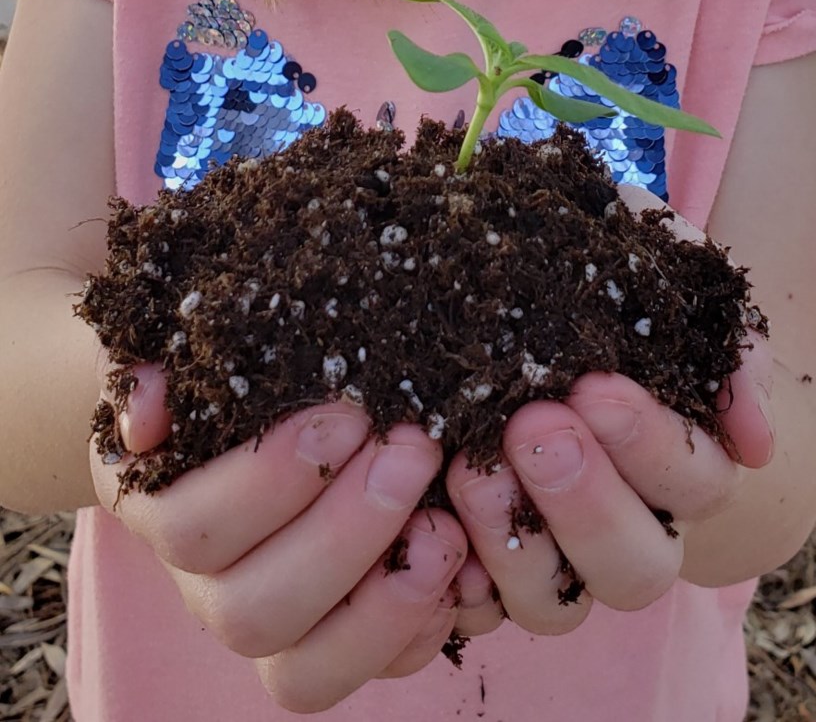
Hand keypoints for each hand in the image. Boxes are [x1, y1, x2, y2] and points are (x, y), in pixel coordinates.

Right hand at [90, 363, 471, 710]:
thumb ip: (151, 360)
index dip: (270, 483)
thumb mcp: (185, 346)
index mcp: (158, 507)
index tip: (349, 415)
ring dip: (384, 605)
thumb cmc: (228, 359)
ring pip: (304, 672)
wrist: (254, 392)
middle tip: (413, 452)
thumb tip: (148, 399)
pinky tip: (459, 568)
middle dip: (344, 535)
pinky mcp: (332, 645)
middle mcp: (202, 587)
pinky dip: (418, 634)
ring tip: (445, 528)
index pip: (192, 529)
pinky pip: (370, 676)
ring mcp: (270, 627)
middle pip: (252, 613)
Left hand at [444, 186, 774, 637]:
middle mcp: (634, 533)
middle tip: (534, 424)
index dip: (650, 444)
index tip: (595, 385)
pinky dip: (451, 581)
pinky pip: (470, 612)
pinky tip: (426, 523)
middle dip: (586, 502)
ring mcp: (558, 564)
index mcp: (689, 470)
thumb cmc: (610, 282)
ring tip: (470, 465)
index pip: (695, 481)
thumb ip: (721, 335)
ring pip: (553, 606)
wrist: (528, 301)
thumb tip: (755, 443)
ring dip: (514, 542)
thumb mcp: (664, 271)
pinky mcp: (486, 575)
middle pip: (637, 569)